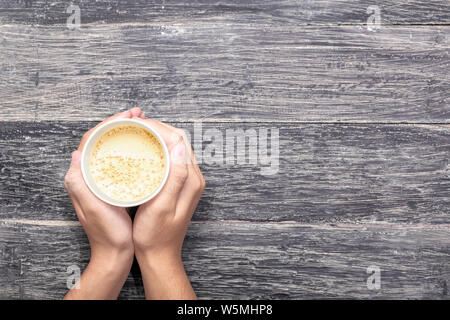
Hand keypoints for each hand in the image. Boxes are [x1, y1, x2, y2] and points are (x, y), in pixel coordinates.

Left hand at [63, 107, 144, 298]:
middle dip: (120, 123)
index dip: (108, 123)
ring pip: (113, 148)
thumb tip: (75, 154)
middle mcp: (90, 175)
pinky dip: (132, 148)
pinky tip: (146, 146)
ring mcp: (103, 179)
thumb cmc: (107, 234)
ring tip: (144, 124)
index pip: (90, 139)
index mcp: (81, 177)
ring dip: (127, 133)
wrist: (115, 253)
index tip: (127, 115)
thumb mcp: (92, 210)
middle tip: (139, 115)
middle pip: (103, 140)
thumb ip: (79, 185)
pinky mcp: (114, 185)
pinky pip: (121, 159)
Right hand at [132, 119, 205, 298]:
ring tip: (136, 132)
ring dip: (157, 137)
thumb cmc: (155, 236)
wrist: (160, 256)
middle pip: (178, 141)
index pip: (179, 140)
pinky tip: (142, 150)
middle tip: (134, 124)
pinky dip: (157, 149)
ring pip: (175, 148)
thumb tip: (179, 145)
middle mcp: (193, 178)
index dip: (159, 127)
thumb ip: (175, 177)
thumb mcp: (162, 207)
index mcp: (191, 180)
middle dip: (157, 128)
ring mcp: (187, 181)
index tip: (138, 123)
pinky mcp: (180, 186)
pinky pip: (171, 159)